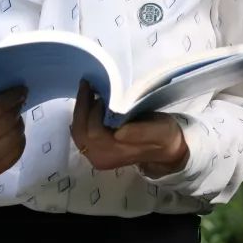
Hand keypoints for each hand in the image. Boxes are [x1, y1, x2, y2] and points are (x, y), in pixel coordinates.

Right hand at [0, 75, 27, 178]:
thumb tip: (1, 72)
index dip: (11, 97)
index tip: (21, 89)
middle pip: (7, 122)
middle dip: (16, 109)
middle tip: (20, 100)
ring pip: (15, 136)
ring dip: (19, 124)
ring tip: (14, 118)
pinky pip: (18, 150)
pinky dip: (19, 139)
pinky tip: (13, 133)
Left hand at [70, 79, 188, 176]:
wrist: (166, 148)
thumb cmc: (163, 135)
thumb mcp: (160, 132)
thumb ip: (141, 132)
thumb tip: (119, 133)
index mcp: (116, 153)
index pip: (93, 132)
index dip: (94, 112)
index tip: (102, 94)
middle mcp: (101, 158)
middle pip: (80, 132)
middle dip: (82, 107)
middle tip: (88, 84)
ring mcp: (95, 156)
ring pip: (77, 132)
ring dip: (80, 110)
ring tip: (87, 90)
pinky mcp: (93, 150)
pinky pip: (80, 132)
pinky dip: (81, 116)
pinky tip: (88, 102)